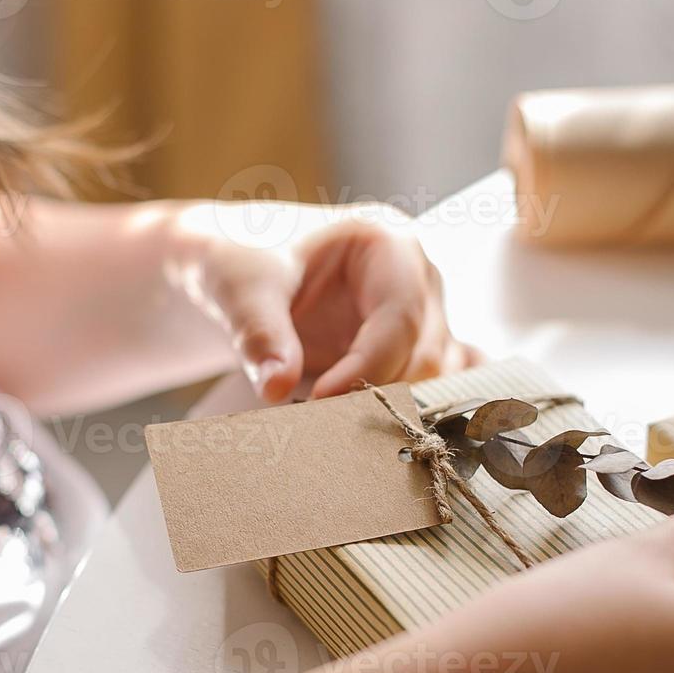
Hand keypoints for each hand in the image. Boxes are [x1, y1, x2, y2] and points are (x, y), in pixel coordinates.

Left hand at [174, 201, 478, 400]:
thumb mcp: (241, 286)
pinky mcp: (412, 347)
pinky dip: (412, 408)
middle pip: (426, 352)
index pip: (400, 315)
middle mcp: (418, 277)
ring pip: (437, 377)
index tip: (321, 399)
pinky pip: (436, 383)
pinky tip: (373, 428)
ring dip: (396, 407)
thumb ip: (259, 333)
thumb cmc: (243, 259)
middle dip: (381, 393)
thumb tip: (276, 389)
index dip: (367, 366)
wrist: (236, 270)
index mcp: (387, 244)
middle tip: (326, 425)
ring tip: (339, 428)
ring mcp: (422, 314)